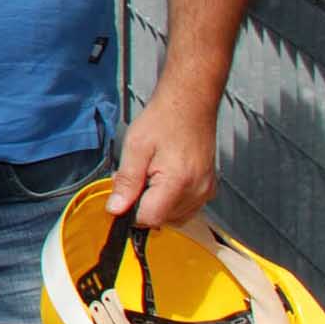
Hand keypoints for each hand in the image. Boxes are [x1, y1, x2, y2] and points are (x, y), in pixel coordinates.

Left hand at [107, 95, 217, 227]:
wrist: (189, 104)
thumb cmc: (163, 119)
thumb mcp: (135, 147)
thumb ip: (126, 182)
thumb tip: (116, 210)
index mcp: (178, 182)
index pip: (149, 219)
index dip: (131, 211)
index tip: (124, 194)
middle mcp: (196, 191)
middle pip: (162, 219)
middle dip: (144, 204)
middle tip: (139, 176)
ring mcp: (205, 191)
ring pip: (174, 216)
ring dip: (158, 203)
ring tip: (152, 174)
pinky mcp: (208, 188)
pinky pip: (186, 207)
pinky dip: (172, 200)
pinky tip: (165, 178)